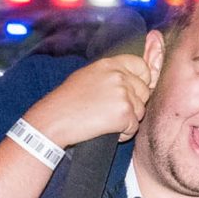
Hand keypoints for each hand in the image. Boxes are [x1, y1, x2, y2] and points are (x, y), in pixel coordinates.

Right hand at [25, 53, 152, 147]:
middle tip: (110, 111)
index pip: (141, 66)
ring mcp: (123, 94)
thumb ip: (111, 74)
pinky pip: (134, 127)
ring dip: (127, 120)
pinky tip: (104, 129)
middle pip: (145, 91)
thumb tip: (135, 78)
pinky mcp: (124, 113)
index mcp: (109, 64)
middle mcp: (119, 76)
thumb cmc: (67, 101)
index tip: (135, 90)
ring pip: (140, 111)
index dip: (143, 79)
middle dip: (134, 104)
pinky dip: (123, 133)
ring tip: (104, 120)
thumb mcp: (88, 76)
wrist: (53, 119)